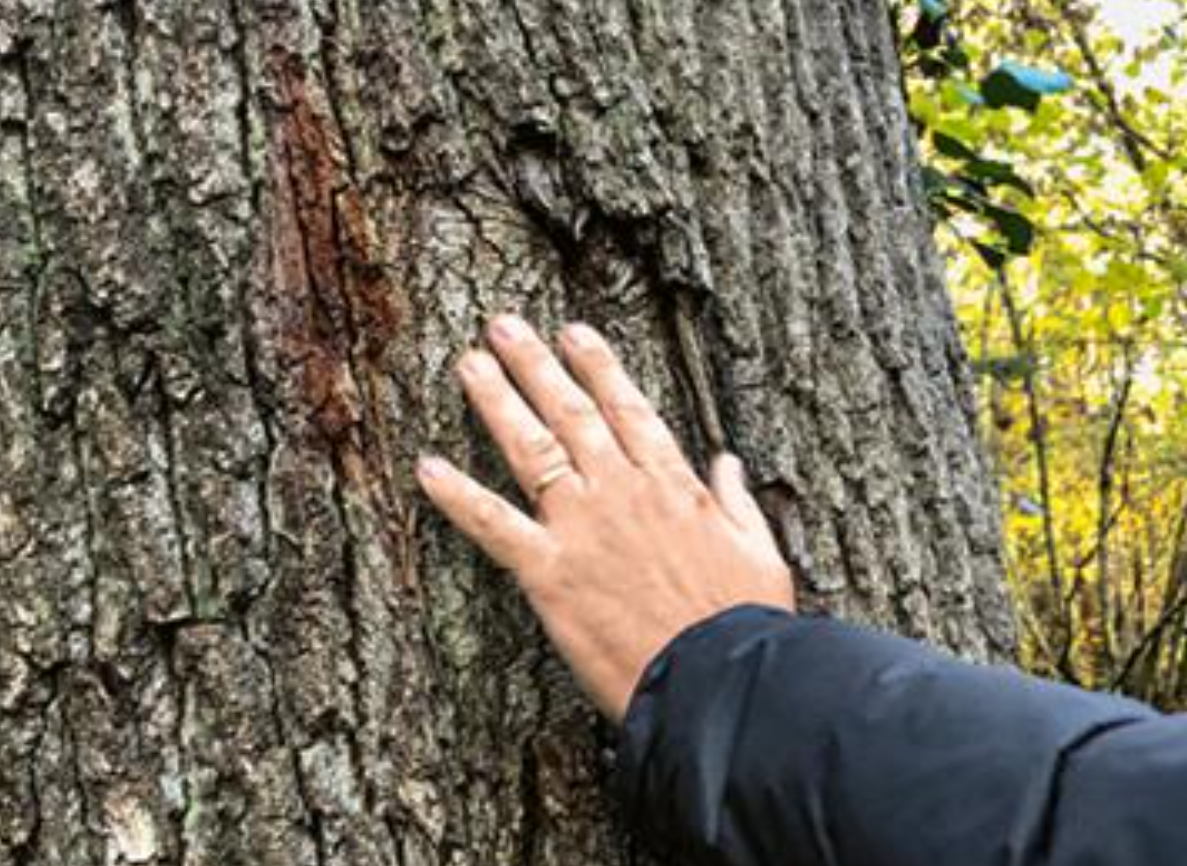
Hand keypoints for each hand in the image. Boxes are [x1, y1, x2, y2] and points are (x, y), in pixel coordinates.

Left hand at [415, 313, 795, 721]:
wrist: (717, 677)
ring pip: (532, 448)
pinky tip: (427, 468)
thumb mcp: (759, 552)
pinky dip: (457, 496)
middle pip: (571, 413)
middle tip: (503, 326)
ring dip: (496, 401)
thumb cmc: (744, 623)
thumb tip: (727, 464)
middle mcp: (621, 490)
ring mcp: (581, 526)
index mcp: (673, 485)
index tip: (574, 332)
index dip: (599, 367)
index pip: (628, 409)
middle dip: (535, 364)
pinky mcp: (548, 571)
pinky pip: (492, 525)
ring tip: (468, 364)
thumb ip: (737, 502)